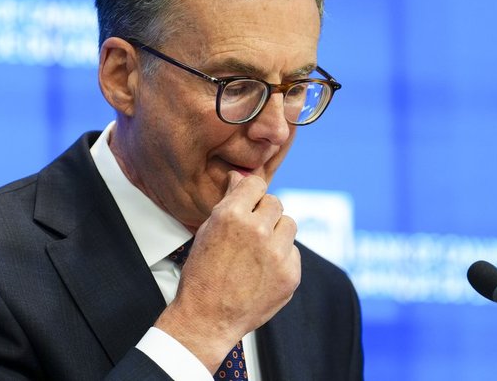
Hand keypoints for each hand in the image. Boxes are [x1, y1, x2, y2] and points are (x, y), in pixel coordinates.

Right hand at [155, 171, 300, 371]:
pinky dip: (282, 257)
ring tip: (258, 251)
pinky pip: (293, 252)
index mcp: (232, 215)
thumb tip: (241, 178)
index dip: (252, 193)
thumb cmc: (202, 273)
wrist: (207, 318)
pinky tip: (263, 270)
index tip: (249, 201)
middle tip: (251, 232)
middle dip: (264, 213)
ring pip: (289, 224)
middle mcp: (258, 231)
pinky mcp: (290, 274)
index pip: (256, 184)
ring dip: (277, 233)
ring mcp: (277, 254)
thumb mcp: (207, 231)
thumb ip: (229, 202)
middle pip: (276, 203)